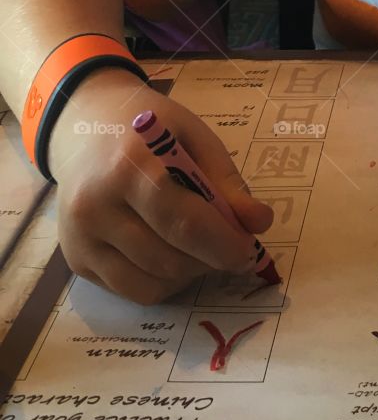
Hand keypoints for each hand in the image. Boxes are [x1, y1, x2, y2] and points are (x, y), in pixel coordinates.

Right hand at [47, 71, 274, 305]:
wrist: (87, 129)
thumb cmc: (151, 131)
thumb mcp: (194, 137)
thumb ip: (226, 181)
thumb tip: (259, 222)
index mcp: (128, 167)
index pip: (182, 221)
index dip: (222, 244)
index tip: (249, 251)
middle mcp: (95, 207)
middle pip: (167, 258)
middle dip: (210, 261)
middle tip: (233, 250)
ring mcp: (80, 238)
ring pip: (151, 283)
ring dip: (190, 274)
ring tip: (202, 249)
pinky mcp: (75, 261)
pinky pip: (132, 291)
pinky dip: (164, 283)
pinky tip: (173, 256)